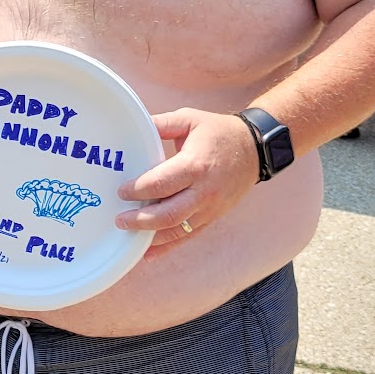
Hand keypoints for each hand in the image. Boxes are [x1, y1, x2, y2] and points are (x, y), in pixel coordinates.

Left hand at [115, 108, 258, 248]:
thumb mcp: (189, 119)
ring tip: (129, 235)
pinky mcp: (212, 217)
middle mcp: (203, 191)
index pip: (161, 184)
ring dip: (151, 236)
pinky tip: (148, 253)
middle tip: (119, 219)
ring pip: (177, 230)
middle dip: (140, 220)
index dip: (137, 190)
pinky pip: (188, 236)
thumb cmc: (219, 132)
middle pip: (168, 214)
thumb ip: (161, 124)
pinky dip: (167, 246)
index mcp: (194, 166)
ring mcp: (210, 208)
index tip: (121, 192)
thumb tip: (134, 126)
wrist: (255, 149)